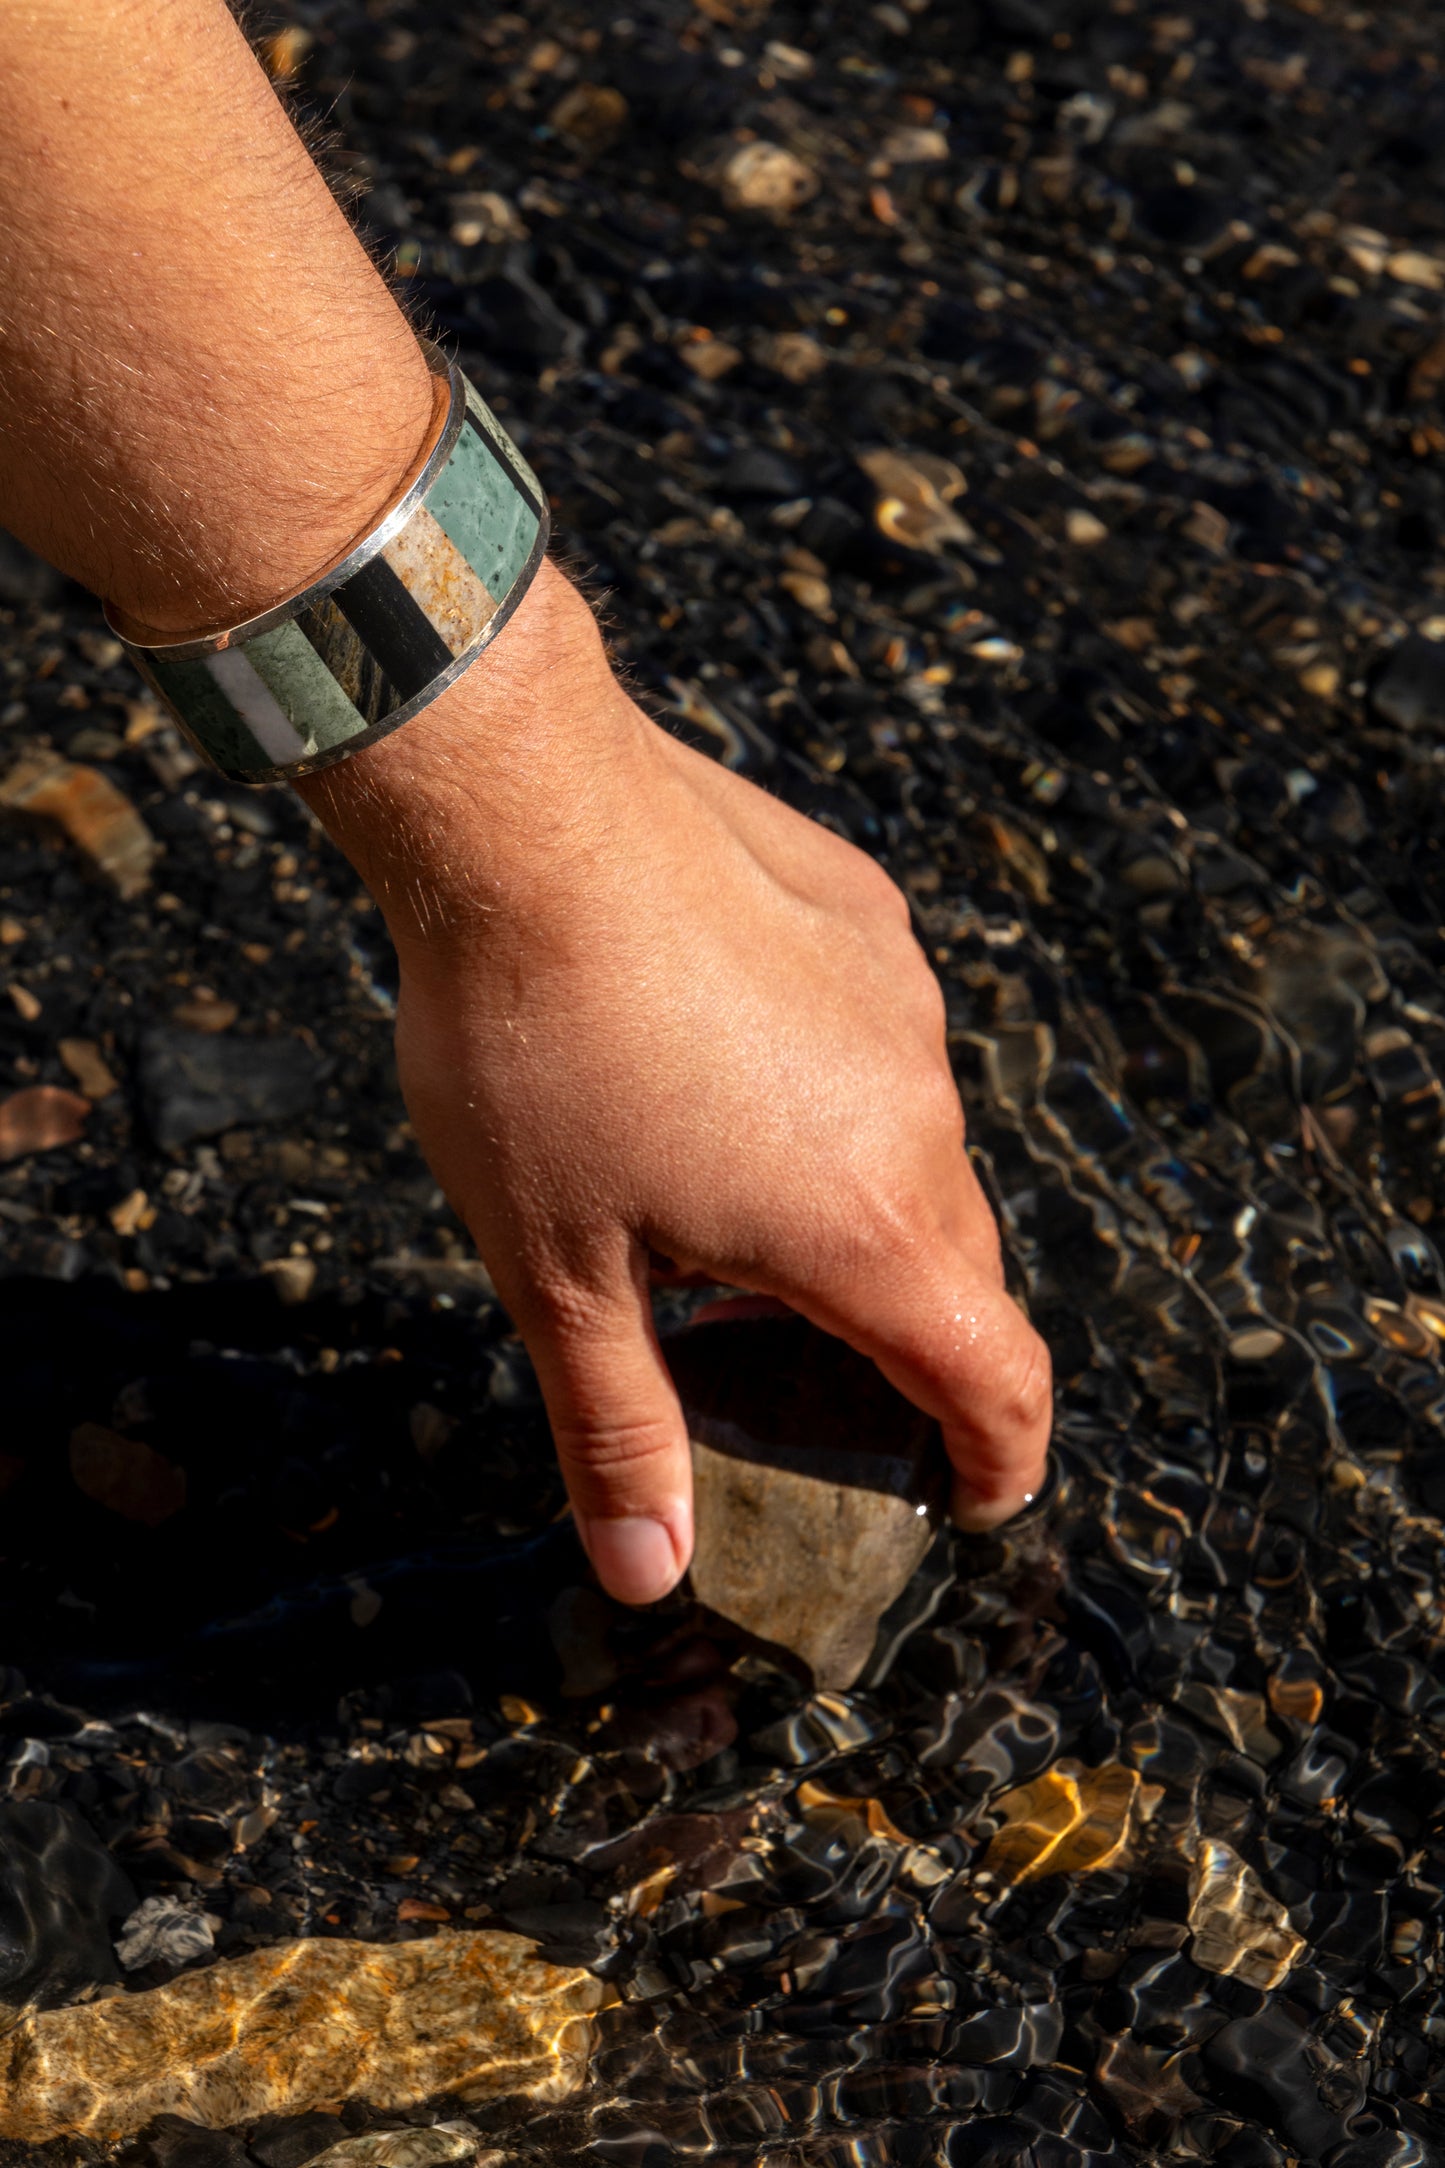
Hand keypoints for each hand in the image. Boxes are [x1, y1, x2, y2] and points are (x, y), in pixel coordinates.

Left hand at [303, 564, 1051, 1604]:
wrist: (523, 814)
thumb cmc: (527, 1050)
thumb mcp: (554, 1268)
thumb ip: (619, 1429)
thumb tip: (651, 1572)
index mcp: (859, 1224)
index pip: (996, 1376)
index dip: (1000, 1459)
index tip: (979, 1496)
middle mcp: (915, 1115)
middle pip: (961, 1268)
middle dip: (909, 1339)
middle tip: (812, 1367)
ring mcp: (903, 1005)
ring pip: (919, 1146)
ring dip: (861, 1200)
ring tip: (730, 1199)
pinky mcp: (870, 918)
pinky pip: (884, 1037)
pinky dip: (833, 1085)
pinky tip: (721, 1057)